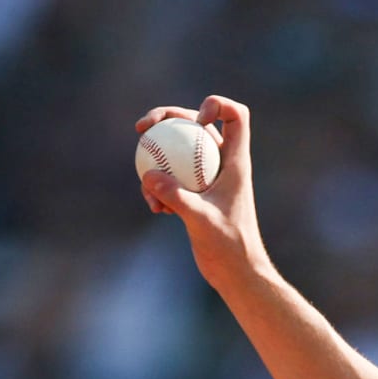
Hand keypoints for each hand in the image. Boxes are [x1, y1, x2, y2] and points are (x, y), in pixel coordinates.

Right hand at [135, 96, 267, 286]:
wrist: (236, 273)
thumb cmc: (229, 248)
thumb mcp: (200, 220)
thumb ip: (176, 196)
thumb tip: (148, 173)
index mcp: (235, 163)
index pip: (236, 117)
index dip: (216, 105)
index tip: (196, 121)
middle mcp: (223, 165)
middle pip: (196, 125)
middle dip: (167, 117)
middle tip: (141, 128)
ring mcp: (207, 178)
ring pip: (179, 150)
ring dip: (156, 157)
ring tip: (146, 182)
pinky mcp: (195, 194)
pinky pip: (170, 176)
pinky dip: (158, 186)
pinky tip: (155, 208)